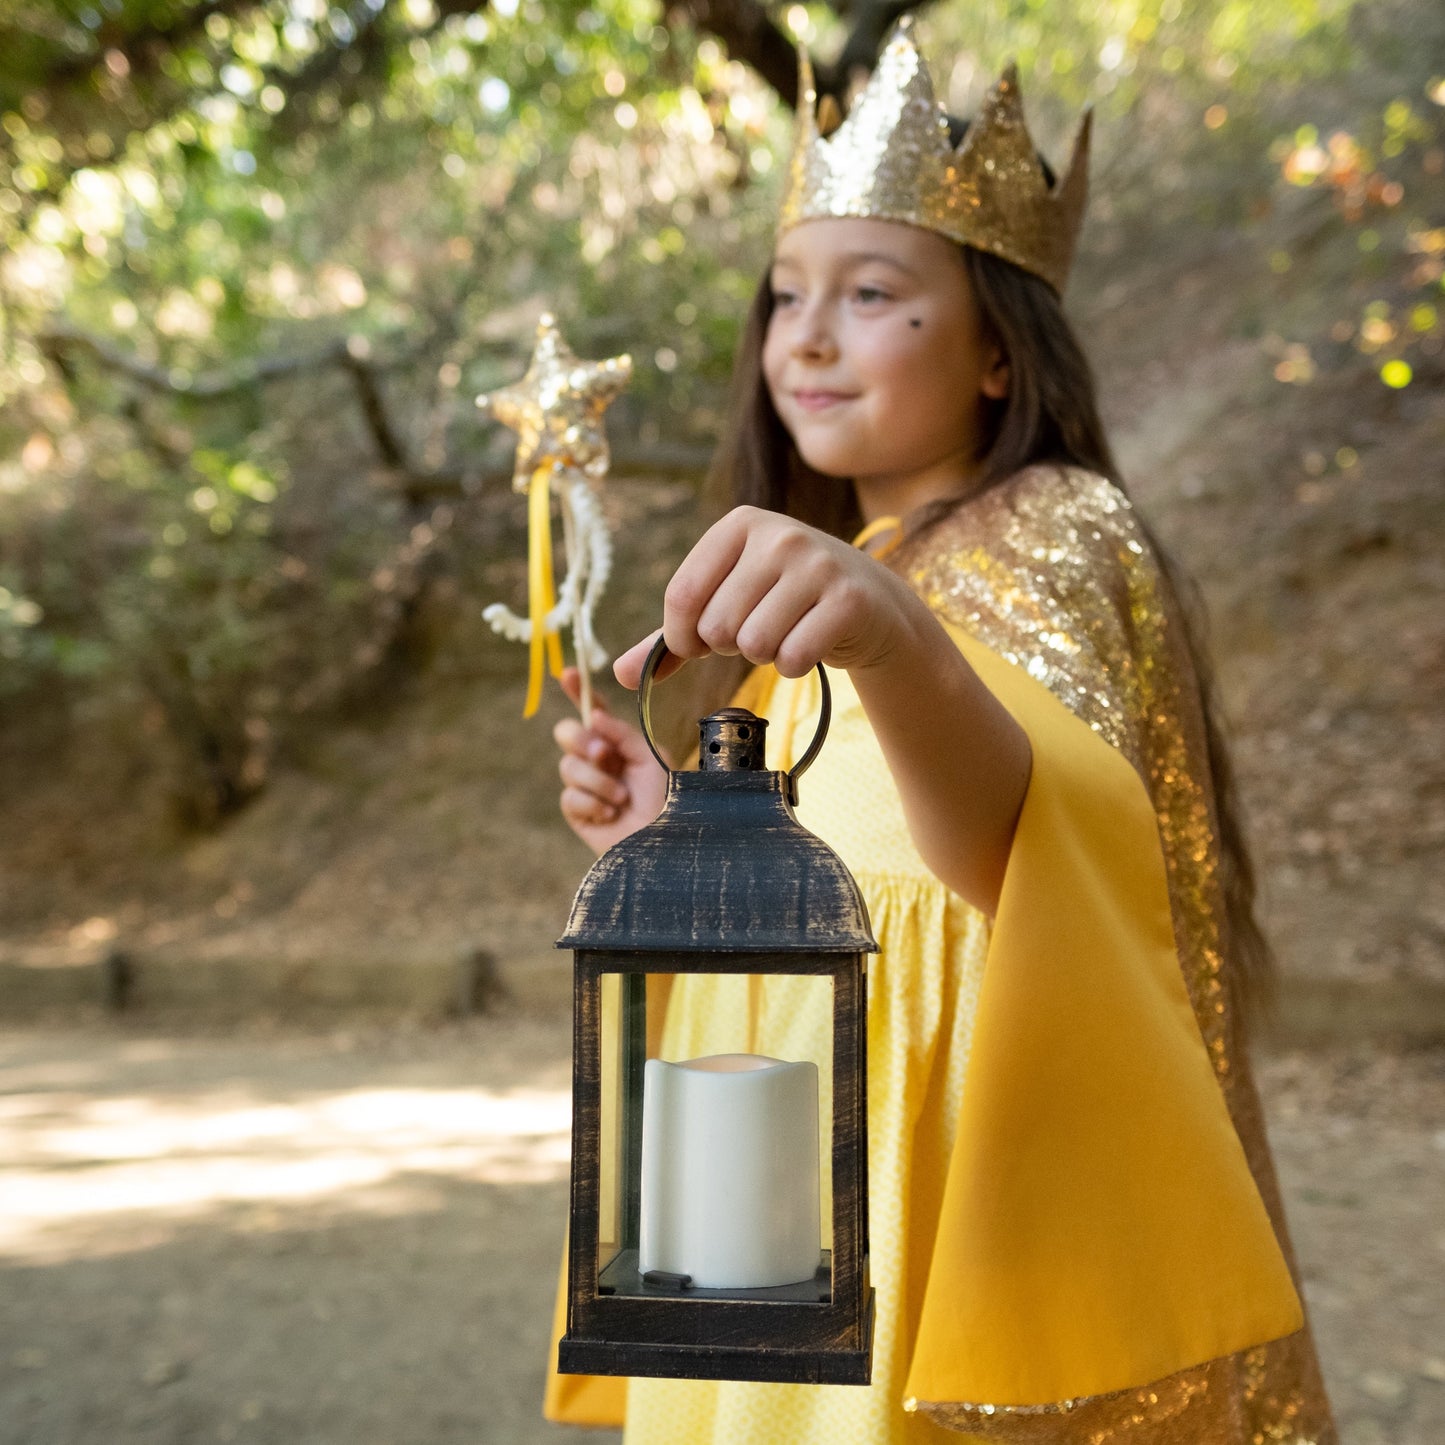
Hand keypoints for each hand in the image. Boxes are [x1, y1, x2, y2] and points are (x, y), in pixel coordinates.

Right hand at [554, 668, 668, 854]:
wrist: (664, 841)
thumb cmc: (666, 800)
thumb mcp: (651, 758)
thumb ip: (623, 734)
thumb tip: (594, 716)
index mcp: (619, 744)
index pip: (594, 713)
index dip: (579, 692)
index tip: (569, 673)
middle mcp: (599, 761)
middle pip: (567, 734)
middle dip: (582, 741)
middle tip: (604, 755)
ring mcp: (586, 786)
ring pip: (568, 767)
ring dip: (598, 782)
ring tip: (622, 799)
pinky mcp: (578, 812)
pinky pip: (570, 797)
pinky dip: (593, 805)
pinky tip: (611, 816)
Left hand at [613, 506, 913, 687]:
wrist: (871, 605)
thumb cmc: (785, 603)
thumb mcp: (729, 603)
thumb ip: (673, 638)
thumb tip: (620, 675)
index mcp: (739, 525)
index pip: (681, 595)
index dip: (681, 637)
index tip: (698, 645)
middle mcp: (779, 535)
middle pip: (717, 625)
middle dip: (732, 646)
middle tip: (760, 629)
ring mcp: (817, 564)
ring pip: (754, 644)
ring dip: (764, 656)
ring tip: (786, 632)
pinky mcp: (847, 600)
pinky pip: (792, 657)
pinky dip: (794, 665)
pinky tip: (810, 644)